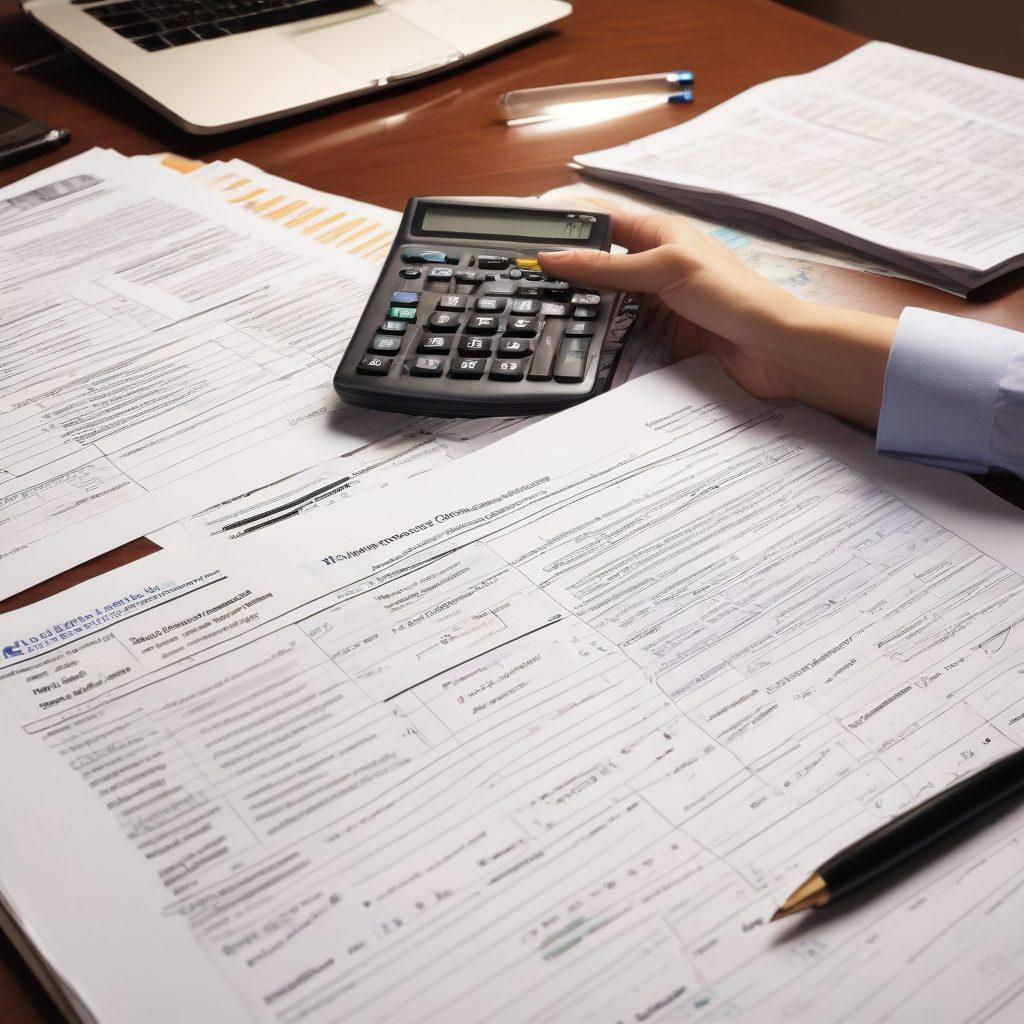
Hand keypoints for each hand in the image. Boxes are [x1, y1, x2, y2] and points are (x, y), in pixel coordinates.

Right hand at [539, 209, 897, 428]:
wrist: (775, 351)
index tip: (527, 232)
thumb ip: (607, 267)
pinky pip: (622, 336)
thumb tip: (556, 257)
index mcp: (659, 232)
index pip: (601, 218)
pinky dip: (604, 341)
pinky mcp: (663, 336)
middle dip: (567, 273)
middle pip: (598, 264)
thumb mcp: (664, 271)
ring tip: (549, 316)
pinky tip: (585, 346)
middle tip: (529, 283)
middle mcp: (656, 264)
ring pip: (606, 303)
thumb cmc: (736, 297)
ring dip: (585, 311)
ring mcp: (659, 302)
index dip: (565, 222)